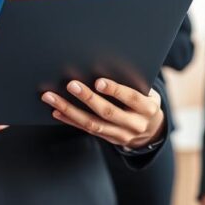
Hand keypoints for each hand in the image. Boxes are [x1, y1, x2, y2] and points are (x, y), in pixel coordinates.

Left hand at [41, 78, 163, 149]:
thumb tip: (105, 65)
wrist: (152, 131)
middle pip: (108, 112)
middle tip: (71, 85)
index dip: (115, 90)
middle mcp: (135, 124)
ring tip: (52, 98)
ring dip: (70, 110)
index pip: (131, 98)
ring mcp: (121, 135)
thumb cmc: (145, 102)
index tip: (98, 82)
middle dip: (88, 98)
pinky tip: (57, 111)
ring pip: (93, 124)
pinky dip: (70, 120)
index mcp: (148, 108)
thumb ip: (132, 83)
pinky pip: (87, 130)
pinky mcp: (109, 140)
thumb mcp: (148, 92)